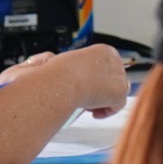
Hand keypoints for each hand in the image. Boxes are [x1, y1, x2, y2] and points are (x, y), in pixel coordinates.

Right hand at [0, 44, 131, 116]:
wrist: (61, 80)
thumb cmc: (55, 72)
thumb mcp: (55, 59)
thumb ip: (51, 61)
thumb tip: (43, 62)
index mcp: (103, 51)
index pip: (106, 66)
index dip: (95, 79)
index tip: (84, 87)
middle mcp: (115, 62)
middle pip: (113, 79)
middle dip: (100, 89)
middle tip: (85, 98)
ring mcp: (119, 77)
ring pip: (115, 92)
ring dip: (102, 100)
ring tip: (88, 106)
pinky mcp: (119, 92)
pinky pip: (117, 106)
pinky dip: (105, 111)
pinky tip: (93, 113)